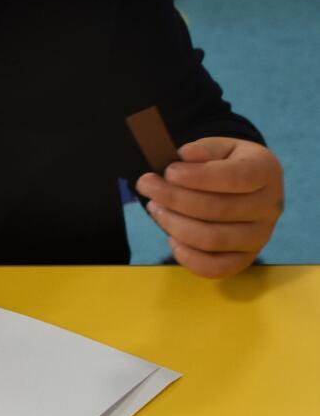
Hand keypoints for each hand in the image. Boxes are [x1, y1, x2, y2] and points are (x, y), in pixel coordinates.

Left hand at [135, 138, 283, 277]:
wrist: (247, 185)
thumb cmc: (227, 163)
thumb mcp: (219, 147)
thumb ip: (203, 150)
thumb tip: (187, 155)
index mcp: (266, 170)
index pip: (235, 177)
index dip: (198, 177)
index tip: (168, 172)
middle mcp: (270, 206)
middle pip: (218, 210)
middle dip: (174, 198)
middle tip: (147, 185)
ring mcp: (260, 236)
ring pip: (213, 240)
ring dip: (175, 224)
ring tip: (155, 207)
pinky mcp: (246, 258)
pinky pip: (216, 268)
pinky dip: (188, 257)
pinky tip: (171, 238)